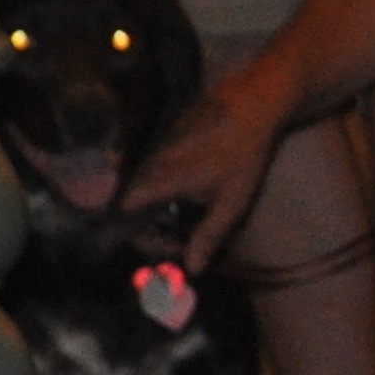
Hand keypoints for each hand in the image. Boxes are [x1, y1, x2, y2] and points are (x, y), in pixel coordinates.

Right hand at [126, 64, 290, 265]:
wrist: (249, 105)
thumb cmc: (242, 155)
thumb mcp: (232, 203)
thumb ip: (209, 236)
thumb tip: (192, 269)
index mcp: (161, 178)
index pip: (125, 210)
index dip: (137, 234)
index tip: (165, 248)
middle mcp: (150, 163)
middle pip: (131, 204)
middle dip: (149, 229)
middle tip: (178, 244)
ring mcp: (154, 149)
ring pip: (140, 188)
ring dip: (154, 212)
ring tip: (182, 227)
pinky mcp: (163, 141)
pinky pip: (150, 173)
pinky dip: (160, 193)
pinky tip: (181, 201)